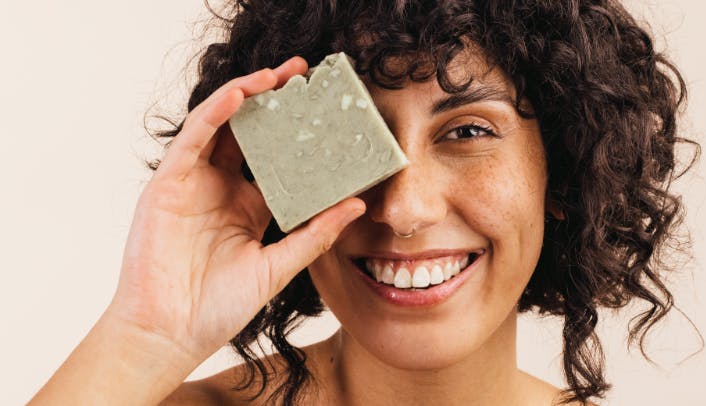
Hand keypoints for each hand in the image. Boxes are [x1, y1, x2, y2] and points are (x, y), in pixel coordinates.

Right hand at [107, 56, 364, 365]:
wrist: (171, 332)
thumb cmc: (220, 306)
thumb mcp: (279, 265)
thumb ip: (316, 234)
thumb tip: (358, 205)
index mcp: (249, 205)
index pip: (277, 157)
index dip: (298, 132)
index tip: (326, 111)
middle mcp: (221, 188)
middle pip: (249, 132)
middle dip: (273, 101)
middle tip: (303, 74)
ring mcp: (194, 182)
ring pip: (221, 125)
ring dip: (246, 95)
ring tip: (276, 75)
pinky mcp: (169, 183)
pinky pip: (193, 139)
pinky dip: (215, 114)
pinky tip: (239, 95)